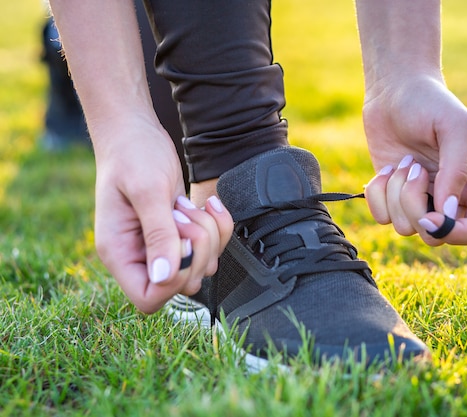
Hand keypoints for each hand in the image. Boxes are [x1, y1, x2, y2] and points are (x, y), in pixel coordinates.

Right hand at [92, 115, 232, 312]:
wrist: (135, 131)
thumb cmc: (134, 155)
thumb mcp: (148, 192)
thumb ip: (158, 234)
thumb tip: (164, 278)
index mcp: (119, 252)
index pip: (149, 298)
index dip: (174, 280)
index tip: (180, 242)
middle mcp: (139, 256)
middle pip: (182, 284)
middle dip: (197, 249)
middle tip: (184, 214)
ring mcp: (160, 246)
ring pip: (201, 266)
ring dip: (209, 236)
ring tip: (188, 206)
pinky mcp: (179, 234)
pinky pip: (210, 248)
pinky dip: (218, 228)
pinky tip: (207, 205)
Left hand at [363, 75, 466, 245]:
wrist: (394, 90)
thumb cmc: (430, 102)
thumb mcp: (453, 127)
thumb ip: (456, 172)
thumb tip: (448, 213)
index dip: (459, 233)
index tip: (434, 215)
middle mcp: (452, 198)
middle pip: (437, 237)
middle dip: (416, 208)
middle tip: (415, 170)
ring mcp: (421, 200)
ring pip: (406, 228)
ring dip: (396, 194)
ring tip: (403, 162)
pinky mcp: (393, 197)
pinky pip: (381, 217)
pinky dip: (378, 194)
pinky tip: (386, 169)